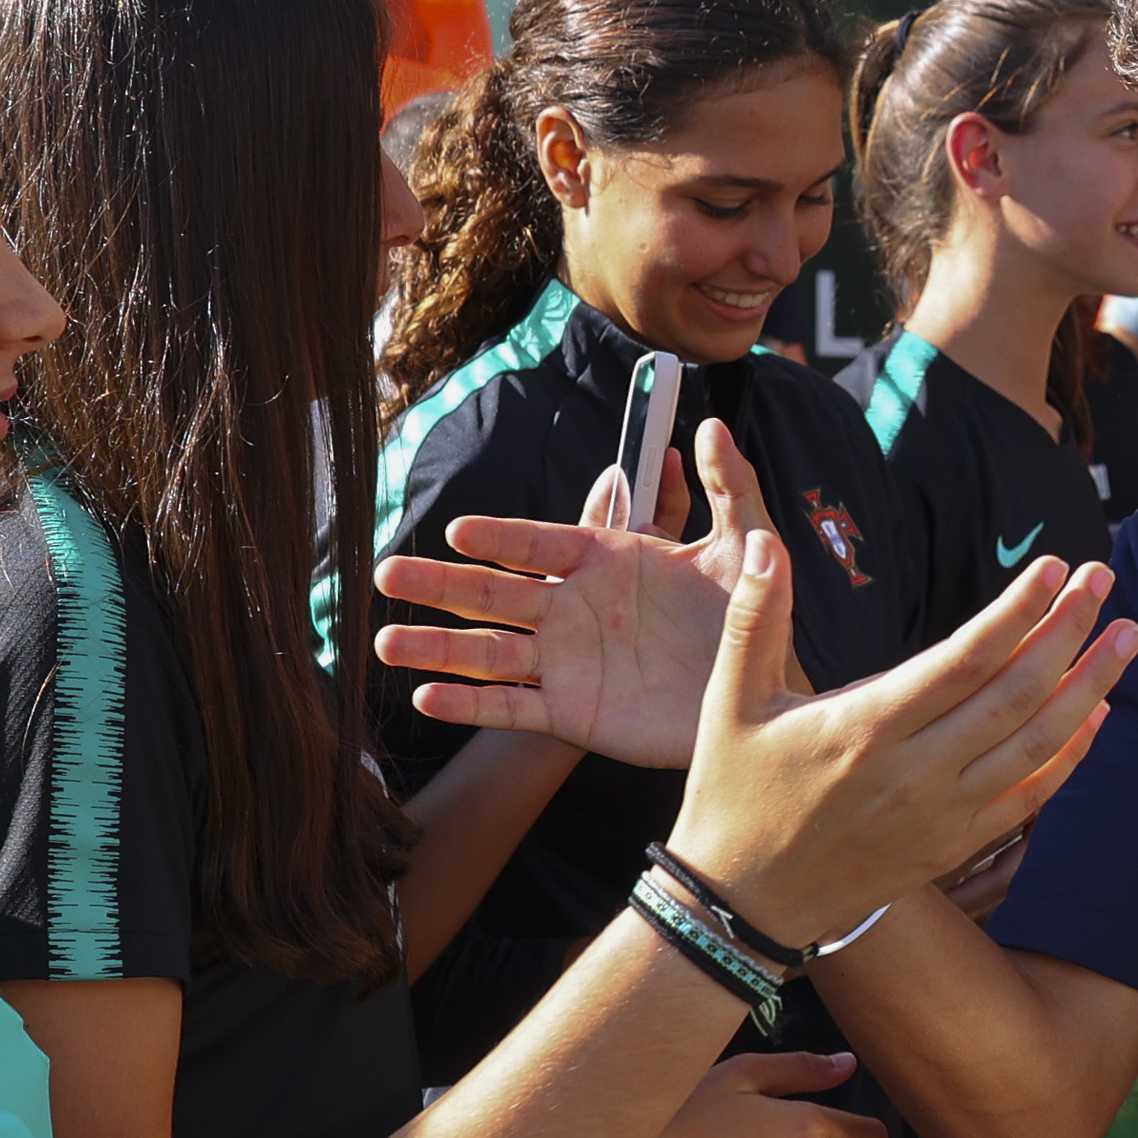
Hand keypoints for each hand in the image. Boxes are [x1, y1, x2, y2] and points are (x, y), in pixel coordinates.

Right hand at [371, 421, 765, 764]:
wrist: (752, 689)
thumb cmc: (747, 613)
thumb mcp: (746, 547)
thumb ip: (728, 487)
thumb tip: (710, 425)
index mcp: (602, 560)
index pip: (538, 542)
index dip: (498, 538)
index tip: (458, 532)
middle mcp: (571, 607)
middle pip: (491, 592)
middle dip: (439, 585)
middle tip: (385, 575)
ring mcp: (564, 661)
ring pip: (487, 652)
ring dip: (436, 649)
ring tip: (384, 645)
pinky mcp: (570, 711)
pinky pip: (512, 707)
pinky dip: (471, 705)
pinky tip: (427, 699)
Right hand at [670, 531, 1137, 944]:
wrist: (743, 905)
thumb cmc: (735, 794)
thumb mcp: (731, 701)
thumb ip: (757, 618)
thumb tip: (765, 542)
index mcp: (867, 725)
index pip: (967, 656)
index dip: (1019, 609)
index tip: (1056, 567)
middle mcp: (916, 772)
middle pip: (1017, 692)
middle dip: (1070, 630)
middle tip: (1105, 579)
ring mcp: (943, 815)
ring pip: (1037, 744)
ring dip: (1091, 687)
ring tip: (1127, 637)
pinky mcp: (953, 847)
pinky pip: (1029, 797)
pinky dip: (1070, 755)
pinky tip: (1097, 714)